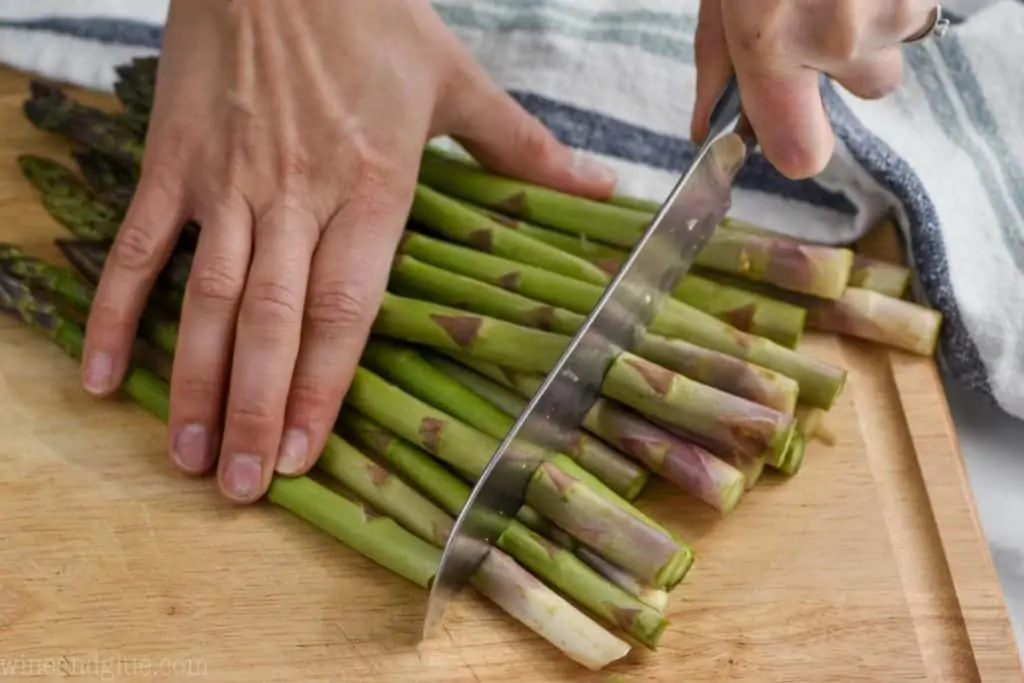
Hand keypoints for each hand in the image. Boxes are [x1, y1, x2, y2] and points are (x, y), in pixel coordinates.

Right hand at [80, 0, 615, 502]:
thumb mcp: (457, 80)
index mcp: (372, 187)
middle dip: (256, 410)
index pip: (345, 308)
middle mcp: (296, 197)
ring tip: (187, 456)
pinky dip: (117, 310)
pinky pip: (138, 246)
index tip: (307, 455)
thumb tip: (604, 188)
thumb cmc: (371, 14)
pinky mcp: (174, 160)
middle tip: (239, 488)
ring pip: (207, 298)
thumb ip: (522, 148)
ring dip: (194, 382)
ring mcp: (227, 182)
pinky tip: (103, 376)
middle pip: (273, 322)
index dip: (324, 387)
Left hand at [691, 0, 938, 177]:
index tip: (783, 125)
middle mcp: (844, 38)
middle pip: (870, 90)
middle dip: (848, 61)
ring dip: (874, 25)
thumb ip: (717, 64)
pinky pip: (917, 8)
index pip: (802, 154)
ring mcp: (895, 8)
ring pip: (897, 42)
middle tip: (816, 14)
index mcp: (772, 44)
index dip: (795, 144)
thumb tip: (708, 131)